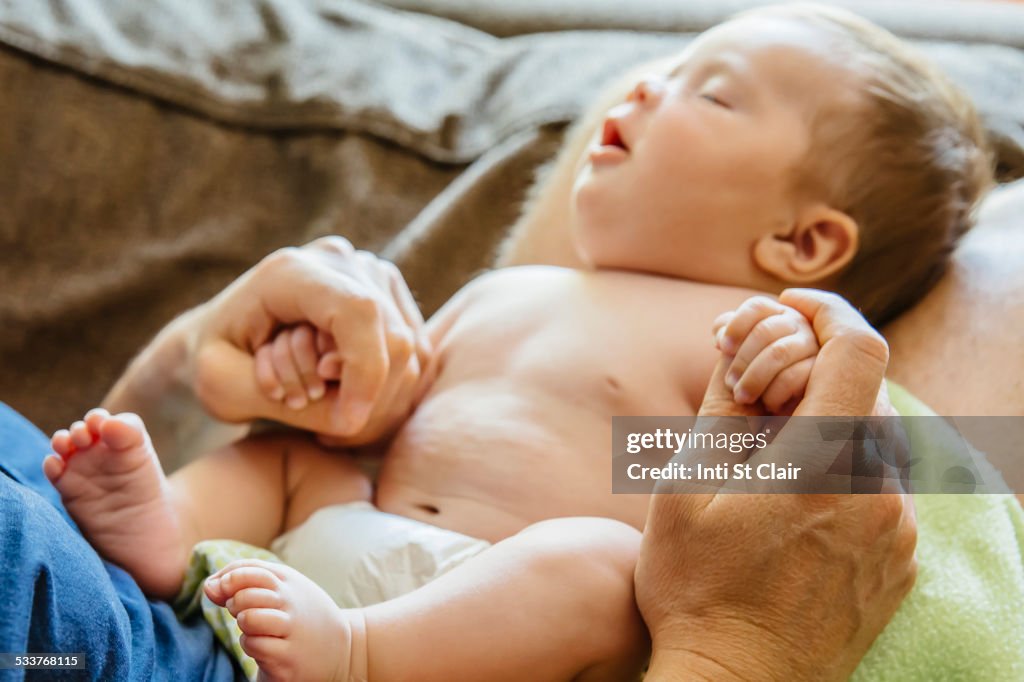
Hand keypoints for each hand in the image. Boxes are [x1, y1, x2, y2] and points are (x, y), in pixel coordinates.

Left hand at [190, 237, 429, 439]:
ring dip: (374, 399)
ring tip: (325, 414)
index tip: (345, 424)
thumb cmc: (213, 362)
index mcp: (291, 271)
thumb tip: (352, 416)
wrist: (221, 337)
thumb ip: (288, 402)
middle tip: (323, 429)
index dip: (364, 374)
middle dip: (367, 398)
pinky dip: (386, 392)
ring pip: (410, 352)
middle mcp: (339, 260)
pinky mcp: (389, 295)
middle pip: (393, 338)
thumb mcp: (225, 388)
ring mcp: (370, 273)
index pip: (358, 314)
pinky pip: (413, 354)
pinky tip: (345, 403)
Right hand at [636, 289, 915, 681]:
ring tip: (766, 453)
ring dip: (825, 422)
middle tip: (752, 387)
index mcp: (822, 463)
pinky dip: (843, 468)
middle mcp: (876, 491)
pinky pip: (880, 488)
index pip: (857, 348)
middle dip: (810, 371)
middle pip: (862, 391)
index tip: (788, 306)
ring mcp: (896, 532)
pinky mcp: (899, 563)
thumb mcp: (686, 486)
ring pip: (871, 439)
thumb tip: (739, 346)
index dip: (825, 310)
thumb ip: (722, 405)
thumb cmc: (697, 589)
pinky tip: (792, 499)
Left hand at [712, 295, 818, 414]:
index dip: (737, 324)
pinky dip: (776, 392)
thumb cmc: (741, 401)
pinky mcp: (823, 378)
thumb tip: (723, 326)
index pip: (758, 307)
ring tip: (742, 396)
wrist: (758, 436)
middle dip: (742, 358)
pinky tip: (770, 405)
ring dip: (754, 377)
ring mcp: (815, 352)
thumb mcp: (729, 366)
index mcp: (775, 321)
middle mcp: (798, 330)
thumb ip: (728, 338)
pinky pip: (797, 374)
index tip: (722, 347)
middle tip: (730, 383)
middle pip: (766, 329)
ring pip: (779, 352)